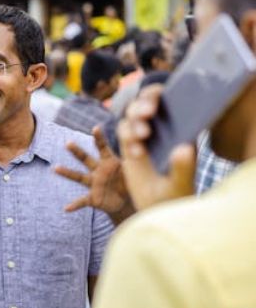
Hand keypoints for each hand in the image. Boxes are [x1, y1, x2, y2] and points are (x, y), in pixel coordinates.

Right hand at [55, 127, 133, 224]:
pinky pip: (82, 201)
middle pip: (85, 159)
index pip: (103, 147)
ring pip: (78, 177)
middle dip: (77, 151)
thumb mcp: (136, 171)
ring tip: (55, 168)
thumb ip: (138, 161)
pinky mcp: (93, 198)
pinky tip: (67, 208)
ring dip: (67, 172)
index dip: (99, 138)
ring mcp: (94, 184)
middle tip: (68, 143)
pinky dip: (75, 205)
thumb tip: (160, 149)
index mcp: (109, 162)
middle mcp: (98, 170)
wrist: (127, 201)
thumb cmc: (131, 181)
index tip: (95, 128)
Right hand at [117, 85, 195, 209]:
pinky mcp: (129, 148)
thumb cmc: (175, 198)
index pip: (168, 102)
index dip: (158, 96)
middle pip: (145, 105)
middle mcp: (161, 130)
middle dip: (142, 106)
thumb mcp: (181, 185)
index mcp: (179, 130)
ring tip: (141, 139)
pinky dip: (124, 138)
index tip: (155, 104)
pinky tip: (136, 153)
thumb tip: (185, 149)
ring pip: (131, 117)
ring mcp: (144, 138)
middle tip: (146, 115)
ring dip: (133, 123)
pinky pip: (122, 133)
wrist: (157, 211)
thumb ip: (183, 168)